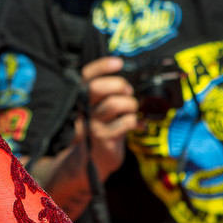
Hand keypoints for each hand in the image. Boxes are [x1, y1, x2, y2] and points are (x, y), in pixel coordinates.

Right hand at [77, 56, 138, 180]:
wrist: (92, 160)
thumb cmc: (102, 130)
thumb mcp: (100, 110)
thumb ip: (109, 95)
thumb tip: (130, 81)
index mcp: (83, 98)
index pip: (87, 76)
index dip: (101, 66)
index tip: (118, 62)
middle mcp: (85, 110)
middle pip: (96, 88)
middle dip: (118, 85)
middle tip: (127, 92)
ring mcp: (93, 125)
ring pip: (114, 104)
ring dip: (130, 105)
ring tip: (132, 111)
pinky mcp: (104, 139)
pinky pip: (126, 123)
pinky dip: (137, 122)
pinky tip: (138, 125)